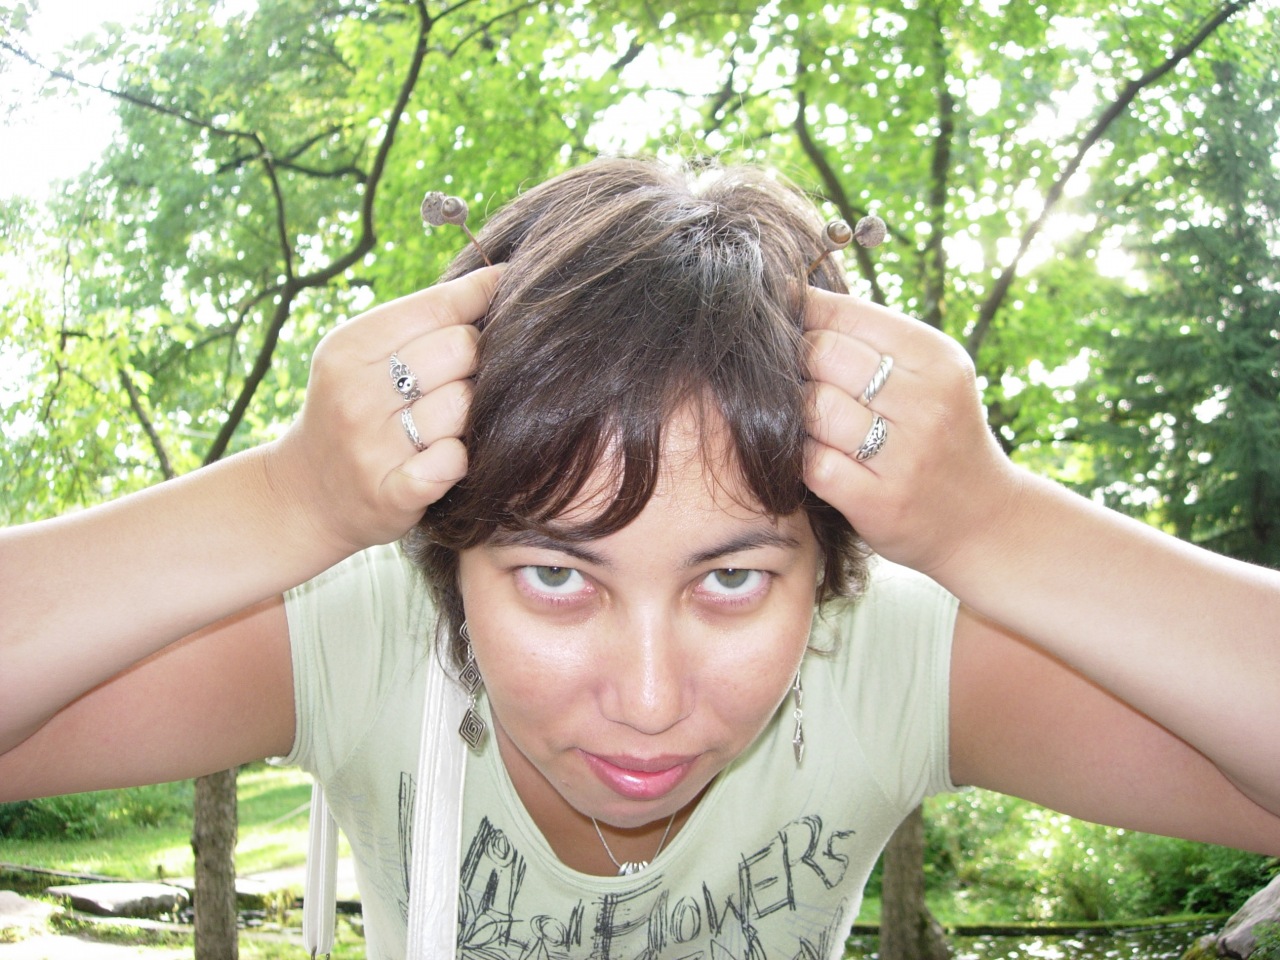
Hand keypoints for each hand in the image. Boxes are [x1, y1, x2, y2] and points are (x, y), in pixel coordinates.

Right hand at [268, 266, 502, 553]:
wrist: (306, 494)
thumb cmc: (355, 410)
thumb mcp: (365, 355)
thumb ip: (423, 319)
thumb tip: (498, 277)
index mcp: (349, 347)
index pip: (439, 307)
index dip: (479, 302)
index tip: (500, 294)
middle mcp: (355, 394)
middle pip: (461, 350)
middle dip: (476, 361)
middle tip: (464, 378)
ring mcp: (371, 447)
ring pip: (465, 406)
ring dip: (469, 415)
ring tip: (449, 422)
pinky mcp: (391, 493)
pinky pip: (456, 460)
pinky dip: (460, 459)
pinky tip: (444, 459)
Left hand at [803, 287, 1020, 576]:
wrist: (984, 520)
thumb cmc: (940, 434)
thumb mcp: (930, 374)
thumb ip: (872, 338)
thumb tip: (795, 295)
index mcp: (937, 358)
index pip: (846, 315)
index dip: (803, 316)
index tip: (783, 323)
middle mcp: (926, 403)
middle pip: (822, 355)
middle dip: (794, 361)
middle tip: (787, 375)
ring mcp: (905, 455)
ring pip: (812, 408)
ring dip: (795, 412)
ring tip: (803, 417)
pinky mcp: (879, 501)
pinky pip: (811, 463)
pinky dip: (800, 457)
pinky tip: (812, 455)